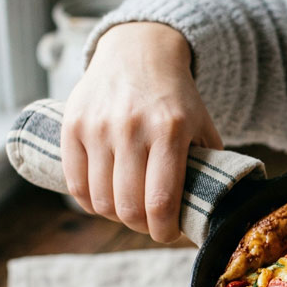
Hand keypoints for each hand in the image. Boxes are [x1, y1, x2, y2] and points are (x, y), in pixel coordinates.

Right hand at [62, 22, 222, 241]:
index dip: (163, 230)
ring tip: (128, 210)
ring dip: (115, 216)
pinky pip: (75, 183)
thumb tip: (214, 210)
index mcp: (171, 130)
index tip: (169, 234)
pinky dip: (89, 202)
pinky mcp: (72, 125)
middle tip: (150, 224)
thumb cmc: (175, 97)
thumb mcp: (202, 125)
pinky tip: (103, 200)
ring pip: (100, 200)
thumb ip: (209, 165)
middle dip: (141, 226)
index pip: (161, 201)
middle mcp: (132, 128)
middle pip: (128, 207)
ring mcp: (98, 127)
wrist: (138, 51)